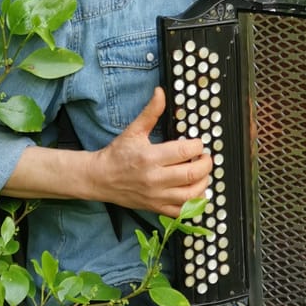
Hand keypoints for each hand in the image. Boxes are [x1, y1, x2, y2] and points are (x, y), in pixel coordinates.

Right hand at [88, 87, 213, 216]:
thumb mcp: (134, 130)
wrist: (99, 178)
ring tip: (202, 173)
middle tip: (205, 157)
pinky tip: (195, 192)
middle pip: (192, 174)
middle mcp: (155, 179)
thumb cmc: (118, 154)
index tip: (197, 143)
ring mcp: (156, 196)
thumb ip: (151, 112)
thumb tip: (160, 93)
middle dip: (205, 164)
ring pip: (190, 195)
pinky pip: (180, 212)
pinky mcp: (155, 208)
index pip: (185, 151)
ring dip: (203, 183)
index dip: (197, 145)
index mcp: (150, 157)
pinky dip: (193, 204)